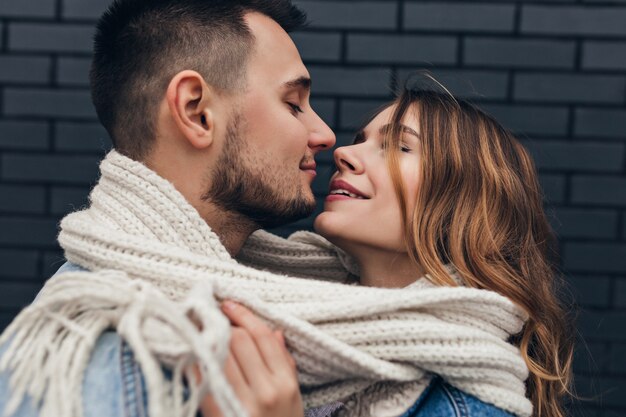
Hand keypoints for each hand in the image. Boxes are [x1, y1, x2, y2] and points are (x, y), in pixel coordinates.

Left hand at [200, 301, 302, 416]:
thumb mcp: (293, 398)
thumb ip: (284, 364)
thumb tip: (275, 333)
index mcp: (286, 383)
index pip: (261, 336)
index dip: (243, 315)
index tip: (228, 305)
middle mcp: (267, 391)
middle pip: (238, 340)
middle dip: (221, 326)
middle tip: (208, 317)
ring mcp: (244, 403)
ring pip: (219, 354)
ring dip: (206, 339)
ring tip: (197, 331)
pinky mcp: (222, 414)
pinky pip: (204, 378)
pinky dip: (195, 362)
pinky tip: (190, 354)